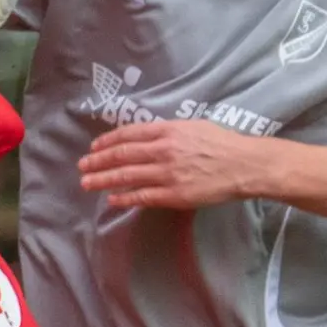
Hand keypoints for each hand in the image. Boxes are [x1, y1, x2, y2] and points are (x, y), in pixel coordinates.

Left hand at [77, 120, 276, 208]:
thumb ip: (167, 130)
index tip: (94, 147)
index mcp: (167, 130)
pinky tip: (112, 200)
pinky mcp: (174, 195)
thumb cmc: (222, 142)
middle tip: (82, 167)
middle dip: (98, 161)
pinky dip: (124, 198)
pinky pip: (143, 197)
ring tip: (87, 183)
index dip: (107, 141)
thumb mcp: (192, 126)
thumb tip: (146, 135)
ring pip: (127, 176)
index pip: (128, 134)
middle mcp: (163, 150)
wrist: (244, 165)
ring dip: (103, 180)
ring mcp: (167, 174)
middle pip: (122, 155)